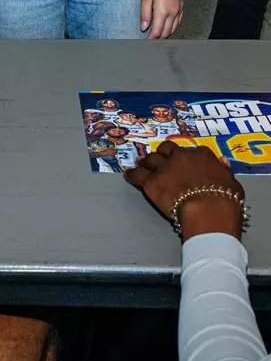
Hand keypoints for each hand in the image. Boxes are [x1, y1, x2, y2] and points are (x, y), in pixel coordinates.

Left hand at [125, 141, 244, 240]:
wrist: (208, 209)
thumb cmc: (225, 198)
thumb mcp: (231, 182)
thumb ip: (223, 170)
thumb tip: (222, 162)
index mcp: (201, 155)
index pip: (192, 152)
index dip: (187, 158)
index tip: (185, 163)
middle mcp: (180, 157)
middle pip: (166, 150)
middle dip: (162, 154)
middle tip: (160, 160)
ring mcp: (164, 168)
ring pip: (150, 160)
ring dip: (146, 162)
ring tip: (142, 164)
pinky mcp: (151, 181)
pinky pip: (138, 175)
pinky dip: (132, 174)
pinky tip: (128, 174)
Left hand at [141, 0, 183, 38]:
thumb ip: (145, 13)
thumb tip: (144, 27)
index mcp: (162, 11)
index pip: (157, 31)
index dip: (152, 38)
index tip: (148, 41)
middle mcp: (172, 13)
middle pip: (166, 32)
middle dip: (159, 38)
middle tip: (152, 40)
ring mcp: (178, 11)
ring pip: (173, 29)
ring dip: (166, 34)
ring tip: (159, 36)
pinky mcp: (181, 8)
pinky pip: (178, 22)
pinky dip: (173, 28)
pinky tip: (168, 28)